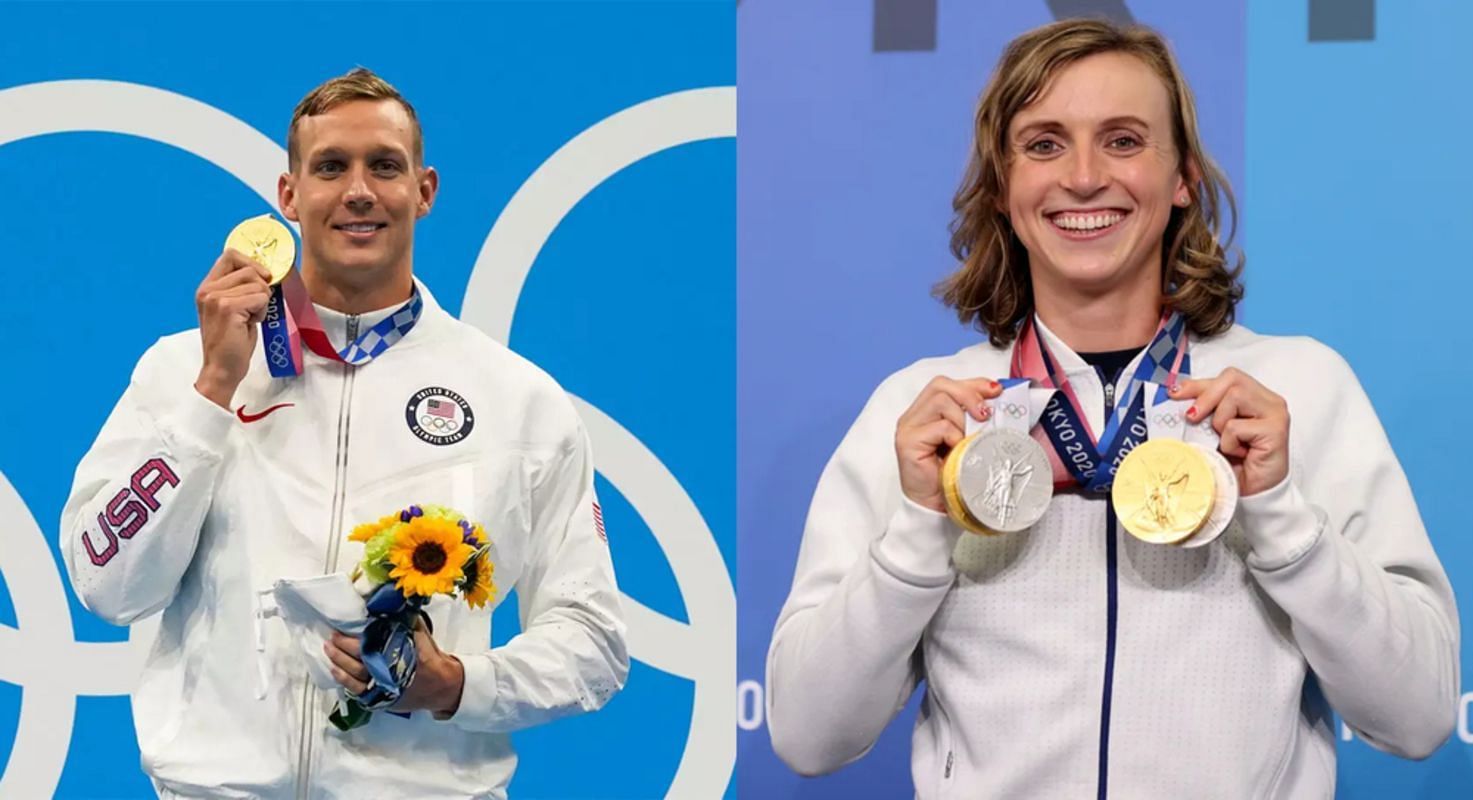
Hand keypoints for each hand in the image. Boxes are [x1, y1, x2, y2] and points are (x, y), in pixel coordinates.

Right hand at [194, 248, 271, 408]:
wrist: (222, 369)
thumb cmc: (232, 342)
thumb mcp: (234, 308)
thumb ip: (240, 288)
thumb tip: (265, 271)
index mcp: (207, 287)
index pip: (230, 254)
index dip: (252, 263)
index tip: (263, 279)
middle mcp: (207, 289)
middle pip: (249, 268)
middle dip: (262, 287)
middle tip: (254, 309)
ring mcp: (215, 297)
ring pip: (258, 283)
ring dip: (262, 302)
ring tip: (249, 318)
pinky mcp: (228, 307)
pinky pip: (261, 298)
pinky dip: (262, 311)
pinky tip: (250, 324)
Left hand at [324, 618, 464, 715]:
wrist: (440, 686)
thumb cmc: (430, 659)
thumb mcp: (422, 636)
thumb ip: (407, 622)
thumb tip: (394, 605)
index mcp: (397, 653)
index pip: (370, 644)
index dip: (353, 638)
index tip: (342, 628)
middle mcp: (387, 670)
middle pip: (359, 659)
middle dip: (342, 647)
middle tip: (331, 637)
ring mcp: (382, 686)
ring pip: (354, 675)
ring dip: (338, 662)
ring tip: (328, 650)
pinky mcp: (380, 698)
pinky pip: (357, 691)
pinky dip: (344, 681)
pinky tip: (335, 671)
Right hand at [895, 377, 1001, 511]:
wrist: (935, 509)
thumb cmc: (951, 476)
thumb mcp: (967, 441)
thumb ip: (974, 420)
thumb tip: (998, 402)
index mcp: (926, 412)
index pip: (946, 384)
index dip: (973, 384)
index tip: (996, 391)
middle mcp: (913, 416)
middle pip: (941, 385)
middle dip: (970, 395)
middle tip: (986, 415)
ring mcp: (908, 428)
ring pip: (940, 400)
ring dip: (963, 418)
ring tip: (969, 439)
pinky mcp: (908, 442)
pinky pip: (939, 427)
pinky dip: (955, 436)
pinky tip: (958, 450)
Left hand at [1170, 368, 1289, 496]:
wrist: (1253, 494)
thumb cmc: (1235, 463)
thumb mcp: (1212, 431)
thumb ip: (1203, 411)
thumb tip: (1176, 395)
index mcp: (1255, 397)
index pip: (1227, 377)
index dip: (1199, 384)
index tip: (1175, 393)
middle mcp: (1268, 401)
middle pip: (1232, 378)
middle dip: (1206, 397)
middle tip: (1192, 418)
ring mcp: (1275, 414)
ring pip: (1235, 396)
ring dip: (1220, 422)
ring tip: (1227, 442)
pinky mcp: (1276, 430)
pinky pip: (1236, 426)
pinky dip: (1229, 443)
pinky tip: (1240, 454)